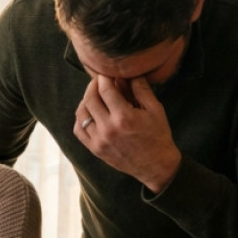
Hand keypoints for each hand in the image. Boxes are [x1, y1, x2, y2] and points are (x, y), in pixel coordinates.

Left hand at [74, 75, 181, 193]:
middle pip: (90, 99)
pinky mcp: (95, 149)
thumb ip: (140, 89)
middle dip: (93, 86)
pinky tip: (89, 112)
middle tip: (99, 80)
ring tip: (94, 94)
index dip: (103, 77)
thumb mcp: (155, 109)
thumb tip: (127, 73)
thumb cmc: (158, 135)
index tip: (105, 72)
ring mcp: (99, 141)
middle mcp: (108, 129)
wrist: (156, 165)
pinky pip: (79, 130)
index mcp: (124, 117)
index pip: (106, 90)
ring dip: (85, 100)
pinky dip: (80, 118)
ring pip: (81, 114)